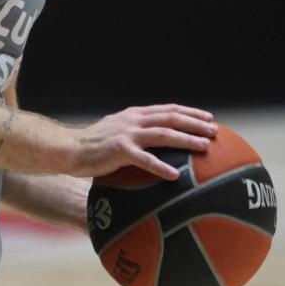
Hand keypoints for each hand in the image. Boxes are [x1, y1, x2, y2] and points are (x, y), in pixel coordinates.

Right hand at [72, 104, 216, 180]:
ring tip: (205, 146)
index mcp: (135, 115)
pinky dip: (162, 166)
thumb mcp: (117, 131)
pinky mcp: (120, 150)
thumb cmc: (93, 146)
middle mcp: (134, 120)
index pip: (168, 109)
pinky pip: (145, 159)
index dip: (190, 112)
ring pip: (164, 134)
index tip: (208, 117)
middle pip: (171, 118)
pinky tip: (175, 175)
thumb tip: (154, 143)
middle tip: (215, 130)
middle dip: (195, 123)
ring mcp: (127, 134)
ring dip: (187, 139)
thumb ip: (135, 133)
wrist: (69, 149)